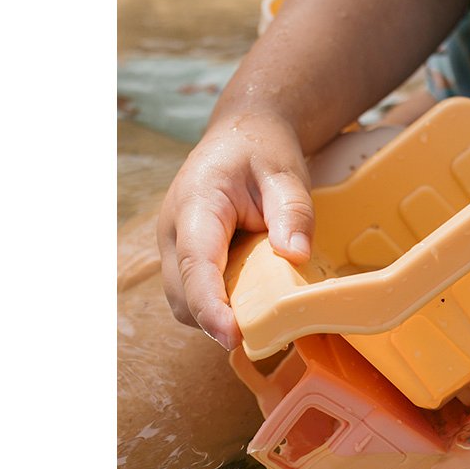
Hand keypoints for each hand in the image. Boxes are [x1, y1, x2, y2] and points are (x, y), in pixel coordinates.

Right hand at [157, 108, 313, 350]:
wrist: (242, 133)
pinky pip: (196, 294)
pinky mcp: (186, 257)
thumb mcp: (286, 173)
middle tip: (267, 331)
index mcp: (196, 204)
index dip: (211, 306)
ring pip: (186, 301)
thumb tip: (295, 255)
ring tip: (263, 310)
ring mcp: (175, 246)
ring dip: (220, 314)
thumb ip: (292, 212)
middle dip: (217, 320)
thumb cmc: (261, 150)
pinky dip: (221, 305)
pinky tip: (254, 297)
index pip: (196, 264)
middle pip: (184, 295)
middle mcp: (174, 231)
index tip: (233, 335)